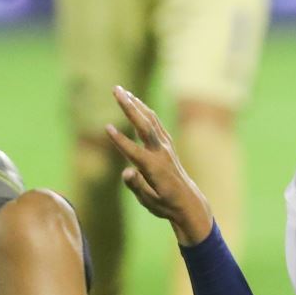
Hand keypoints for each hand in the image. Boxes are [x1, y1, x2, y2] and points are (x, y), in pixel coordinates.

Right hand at [104, 87, 214, 245]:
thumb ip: (136, 186)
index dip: (120, 141)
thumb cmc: (165, 204)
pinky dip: (144, 111)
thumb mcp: (149, 201)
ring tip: (120, 90)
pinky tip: (135, 102)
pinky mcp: (167, 144)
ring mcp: (166, 147)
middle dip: (129, 107)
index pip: (134, 152)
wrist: (189, 202)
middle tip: (115, 90)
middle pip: (144, 126)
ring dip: (135, 103)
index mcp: (154, 169)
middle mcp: (161, 153)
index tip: (107, 127)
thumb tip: (126, 172)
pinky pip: (155, 123)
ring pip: (150, 120)